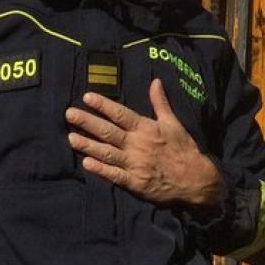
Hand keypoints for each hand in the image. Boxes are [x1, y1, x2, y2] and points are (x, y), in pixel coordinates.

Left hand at [66, 79, 223, 210]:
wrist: (195, 179)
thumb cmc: (183, 149)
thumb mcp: (173, 123)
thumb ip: (160, 103)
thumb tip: (155, 81)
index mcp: (146, 128)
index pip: (120, 114)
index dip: (103, 105)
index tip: (87, 97)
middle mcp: (137, 145)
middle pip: (108, 131)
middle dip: (87, 122)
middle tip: (69, 114)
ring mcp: (134, 164)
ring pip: (106, 153)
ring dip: (87, 145)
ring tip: (70, 137)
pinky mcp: (134, 182)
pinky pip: (114, 175)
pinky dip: (100, 169)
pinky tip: (86, 163)